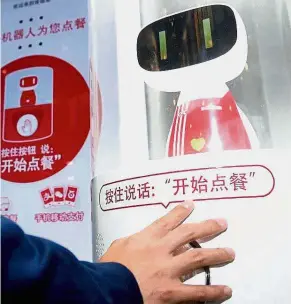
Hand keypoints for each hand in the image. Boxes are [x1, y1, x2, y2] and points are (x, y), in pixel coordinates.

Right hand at [100, 201, 234, 302]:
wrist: (107, 291)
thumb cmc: (110, 269)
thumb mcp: (119, 246)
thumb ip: (135, 240)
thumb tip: (143, 238)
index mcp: (147, 238)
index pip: (167, 220)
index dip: (180, 211)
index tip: (191, 205)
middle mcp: (162, 250)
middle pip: (189, 234)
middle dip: (207, 227)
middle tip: (222, 223)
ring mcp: (169, 270)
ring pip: (198, 258)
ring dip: (216, 254)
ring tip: (230, 253)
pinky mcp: (172, 292)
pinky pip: (197, 292)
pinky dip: (213, 291)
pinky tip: (227, 290)